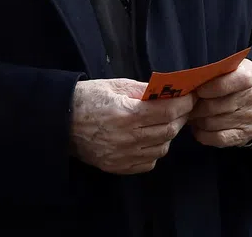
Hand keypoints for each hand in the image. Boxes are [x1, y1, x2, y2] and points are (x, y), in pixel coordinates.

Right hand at [70, 78, 195, 174]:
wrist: (60, 121)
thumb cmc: (88, 98)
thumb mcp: (115, 85)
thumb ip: (143, 90)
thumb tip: (169, 91)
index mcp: (126, 114)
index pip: (167, 111)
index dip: (183, 104)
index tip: (190, 97)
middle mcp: (127, 138)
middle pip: (168, 131)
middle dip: (180, 118)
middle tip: (183, 108)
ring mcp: (123, 156)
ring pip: (161, 148)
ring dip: (168, 134)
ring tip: (164, 122)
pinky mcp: (119, 167)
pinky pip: (149, 162)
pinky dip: (154, 150)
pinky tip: (149, 138)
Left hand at [188, 59, 251, 147]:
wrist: (251, 99)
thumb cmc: (230, 80)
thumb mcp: (225, 69)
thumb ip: (210, 71)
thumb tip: (187, 82)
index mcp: (248, 74)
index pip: (226, 83)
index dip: (208, 88)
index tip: (197, 90)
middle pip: (214, 106)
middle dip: (196, 107)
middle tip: (186, 106)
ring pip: (213, 123)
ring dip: (198, 120)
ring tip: (192, 115)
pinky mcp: (247, 133)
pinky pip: (219, 138)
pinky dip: (203, 134)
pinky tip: (198, 128)